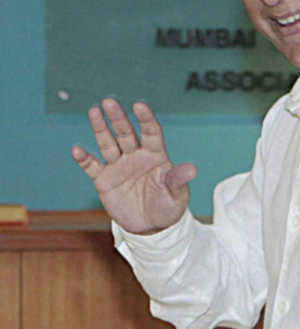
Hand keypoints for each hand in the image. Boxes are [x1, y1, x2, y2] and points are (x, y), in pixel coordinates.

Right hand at [71, 99, 196, 233]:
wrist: (150, 226)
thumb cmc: (167, 206)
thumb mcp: (176, 195)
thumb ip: (178, 180)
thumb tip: (192, 169)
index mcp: (155, 155)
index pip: (151, 132)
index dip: (145, 119)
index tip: (139, 106)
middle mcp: (135, 156)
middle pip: (126, 133)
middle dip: (118, 118)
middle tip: (109, 102)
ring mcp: (118, 166)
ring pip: (108, 143)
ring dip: (100, 128)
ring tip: (94, 111)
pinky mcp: (104, 179)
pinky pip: (92, 167)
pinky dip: (84, 159)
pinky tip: (77, 150)